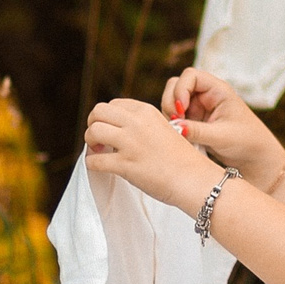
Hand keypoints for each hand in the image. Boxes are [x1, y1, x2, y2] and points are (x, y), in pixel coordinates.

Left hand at [83, 97, 225, 213]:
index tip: (110, 130)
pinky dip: (91, 163)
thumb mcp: (163, 128)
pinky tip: (99, 166)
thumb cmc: (181, 159)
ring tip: (99, 151)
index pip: (113, 104)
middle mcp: (137, 123)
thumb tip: (118, 128)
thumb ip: (143, 124)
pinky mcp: (126, 165)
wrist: (194, 179)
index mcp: (146, 111)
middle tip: (99, 139)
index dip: (106, 117)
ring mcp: (130, 143)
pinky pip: (94, 160)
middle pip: (98, 111)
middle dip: (93, 124)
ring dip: (90, 142)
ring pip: (93, 131)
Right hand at [158, 68, 284, 193]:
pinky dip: (173, 127)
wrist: (254, 159)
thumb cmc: (247, 142)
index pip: (190, 76)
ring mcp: (197, 108)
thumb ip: (197, 131)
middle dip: (171, 102)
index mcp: (217, 90)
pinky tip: (182, 139)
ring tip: (180, 134)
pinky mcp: (193, 122)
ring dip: (170, 116)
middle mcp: (205, 95)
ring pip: (172, 103)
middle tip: (175, 123)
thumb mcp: (222, 137)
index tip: (181, 109)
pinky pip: (175, 119)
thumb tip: (175, 126)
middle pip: (176, 86)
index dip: (181, 89)